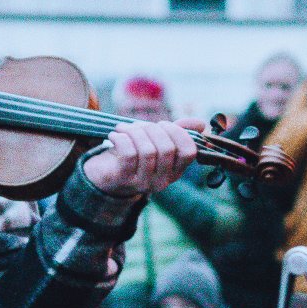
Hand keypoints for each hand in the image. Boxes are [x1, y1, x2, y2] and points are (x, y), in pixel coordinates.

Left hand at [82, 118, 201, 197]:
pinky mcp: (123, 180)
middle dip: (152, 129)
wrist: (104, 175)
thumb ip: (178, 132)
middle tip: (138, 126)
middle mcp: (162, 181)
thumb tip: (202, 124)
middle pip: (167, 148)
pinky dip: (121, 138)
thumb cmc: (134, 154)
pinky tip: (115, 135)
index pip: (189, 151)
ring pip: (147, 150)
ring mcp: (143, 183)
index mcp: (175, 171)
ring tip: (123, 128)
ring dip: (134, 132)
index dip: (177, 132)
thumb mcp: (157, 141)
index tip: (162, 124)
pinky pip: (128, 154)